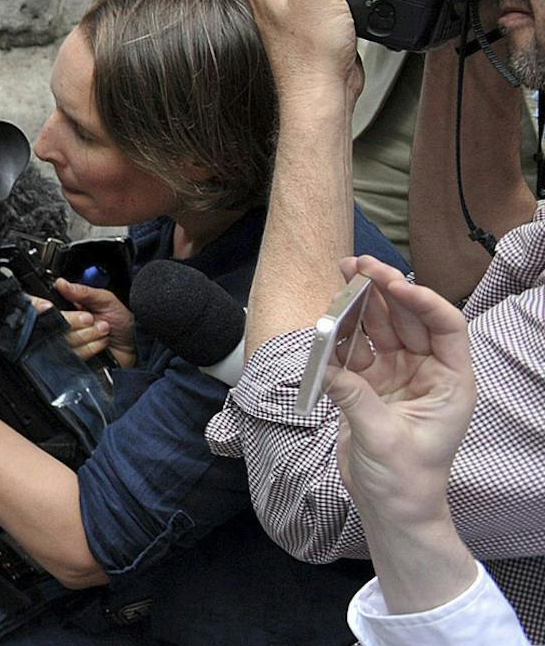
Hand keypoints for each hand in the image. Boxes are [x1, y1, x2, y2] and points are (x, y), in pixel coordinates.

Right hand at [42, 278, 136, 366]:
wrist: (135, 345)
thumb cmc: (121, 320)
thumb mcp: (104, 299)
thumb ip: (82, 291)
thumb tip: (60, 282)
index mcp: (67, 309)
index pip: (50, 310)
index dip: (57, 311)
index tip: (75, 311)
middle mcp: (64, 328)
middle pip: (56, 326)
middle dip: (79, 323)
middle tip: (93, 319)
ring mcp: (68, 345)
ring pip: (65, 342)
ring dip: (88, 336)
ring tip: (103, 331)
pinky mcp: (75, 361)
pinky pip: (74, 357)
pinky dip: (91, 349)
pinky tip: (101, 344)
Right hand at [327, 255, 475, 524]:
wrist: (391, 509)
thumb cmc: (406, 480)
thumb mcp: (384, 438)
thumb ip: (354, 396)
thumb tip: (324, 363)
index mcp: (451, 382)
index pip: (446, 326)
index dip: (421, 300)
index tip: (391, 283)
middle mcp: (426, 372)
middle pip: (407, 319)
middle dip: (383, 290)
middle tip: (357, 265)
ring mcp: (396, 375)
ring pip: (379, 328)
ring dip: (360, 303)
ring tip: (342, 275)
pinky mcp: (369, 384)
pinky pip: (354, 349)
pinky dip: (340, 333)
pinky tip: (328, 315)